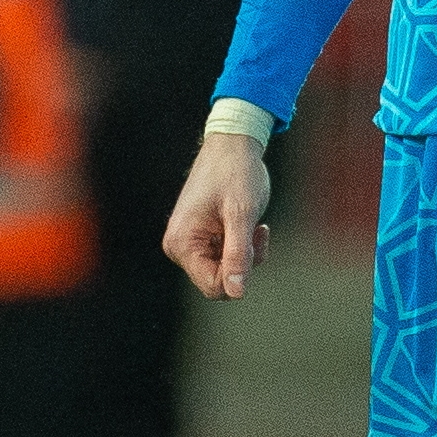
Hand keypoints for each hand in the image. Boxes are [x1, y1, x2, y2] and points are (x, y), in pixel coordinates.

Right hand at [163, 131, 272, 298]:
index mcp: (182, 243)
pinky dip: (241, 247)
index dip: (239, 275)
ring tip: (254, 226)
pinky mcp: (200, 238)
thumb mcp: (242, 214)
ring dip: (245, 254)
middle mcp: (179, 246)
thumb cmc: (236, 173)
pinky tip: (247, 225)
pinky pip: (223, 258)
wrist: (232, 144)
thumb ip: (239, 254)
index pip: (213, 286)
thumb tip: (236, 292)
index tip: (254, 244)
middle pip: (218, 281)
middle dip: (243, 263)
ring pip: (223, 271)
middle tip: (257, 233)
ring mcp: (189, 242)